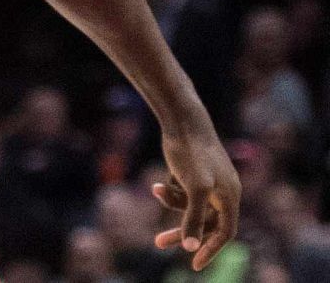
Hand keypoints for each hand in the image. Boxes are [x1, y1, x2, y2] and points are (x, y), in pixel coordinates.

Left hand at [151, 126, 240, 269]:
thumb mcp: (193, 188)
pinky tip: (157, 185)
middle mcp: (222, 190)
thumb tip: (190, 246)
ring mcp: (208, 181)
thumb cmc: (192, 153)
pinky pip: (182, 192)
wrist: (182, 120)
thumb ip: (194, 218)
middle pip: (205, 222)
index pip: (225, 232)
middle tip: (158, 243)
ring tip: (155, 190)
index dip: (211, 249)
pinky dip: (169, 192)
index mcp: (230, 196)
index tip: (194, 264)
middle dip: (183, 232)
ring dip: (171, 205)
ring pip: (190, 206)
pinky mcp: (193, 172)